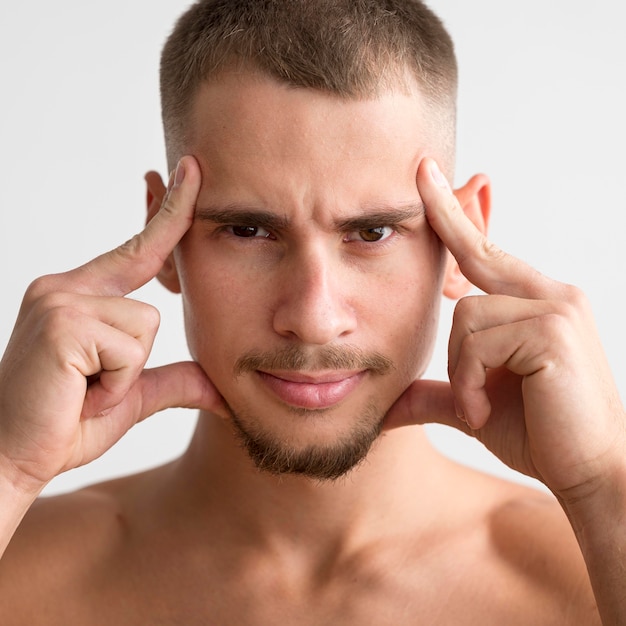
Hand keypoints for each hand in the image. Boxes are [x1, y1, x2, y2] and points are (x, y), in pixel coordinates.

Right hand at [0, 156, 221, 494]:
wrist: (10, 461)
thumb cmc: (65, 425)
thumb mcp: (131, 398)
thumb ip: (174, 382)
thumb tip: (223, 390)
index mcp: (80, 295)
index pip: (139, 249)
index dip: (169, 213)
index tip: (193, 169)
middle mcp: (65, 287)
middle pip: (151, 305)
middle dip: (130, 359)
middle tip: (83, 387)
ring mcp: (61, 300)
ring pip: (145, 326)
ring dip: (123, 375)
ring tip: (81, 390)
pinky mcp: (63, 322)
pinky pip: (130, 349)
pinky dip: (115, 384)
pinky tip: (77, 393)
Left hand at [386, 158, 625, 501]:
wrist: (591, 473)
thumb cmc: (540, 434)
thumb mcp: (476, 405)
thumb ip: (438, 393)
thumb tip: (389, 403)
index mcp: (535, 303)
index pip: (485, 250)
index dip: (455, 214)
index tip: (427, 175)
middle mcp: (550, 294)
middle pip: (472, 258)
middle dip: (444, 218)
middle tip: (419, 167)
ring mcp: (555, 308)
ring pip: (466, 316)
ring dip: (462, 370)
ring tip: (480, 404)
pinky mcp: (553, 330)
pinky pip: (479, 341)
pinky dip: (472, 381)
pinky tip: (488, 409)